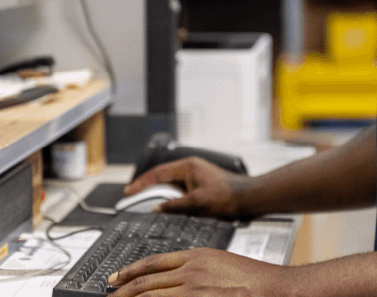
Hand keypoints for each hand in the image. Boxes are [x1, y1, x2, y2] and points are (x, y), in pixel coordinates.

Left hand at [108, 248, 290, 296]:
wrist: (276, 288)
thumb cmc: (254, 280)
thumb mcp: (220, 263)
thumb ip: (195, 268)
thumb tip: (173, 279)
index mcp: (195, 257)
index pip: (152, 262)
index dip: (129, 271)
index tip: (115, 279)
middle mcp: (191, 271)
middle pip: (145, 281)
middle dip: (122, 291)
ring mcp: (194, 290)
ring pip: (151, 296)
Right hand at [123, 158, 250, 217]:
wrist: (249, 199)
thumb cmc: (229, 196)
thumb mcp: (197, 203)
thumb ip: (174, 206)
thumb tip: (156, 209)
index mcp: (188, 166)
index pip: (157, 173)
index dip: (140, 183)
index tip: (128, 191)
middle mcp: (190, 169)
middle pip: (162, 178)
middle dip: (147, 189)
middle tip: (131, 199)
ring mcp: (195, 178)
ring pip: (171, 187)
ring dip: (160, 196)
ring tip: (146, 206)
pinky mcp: (200, 187)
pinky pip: (180, 193)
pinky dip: (171, 201)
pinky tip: (166, 210)